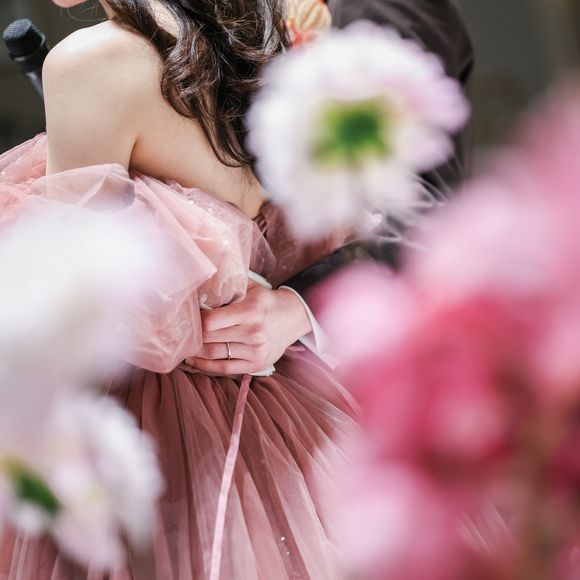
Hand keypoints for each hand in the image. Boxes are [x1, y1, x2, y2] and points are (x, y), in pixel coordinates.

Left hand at [187, 284, 312, 375]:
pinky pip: (224, 369)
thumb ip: (227, 288)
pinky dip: (206, 366)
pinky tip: (194, 361)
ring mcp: (255, 351)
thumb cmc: (267, 301)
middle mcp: (253, 333)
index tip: (186, 318)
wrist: (295, 317)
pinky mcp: (256, 365)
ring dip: (194, 353)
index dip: (194, 321)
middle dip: (190, 337)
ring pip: (214, 355)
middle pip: (209, 338)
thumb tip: (198, 289)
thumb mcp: (251, 288)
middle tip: (178, 334)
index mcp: (250, 311)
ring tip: (182, 348)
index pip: (210, 322)